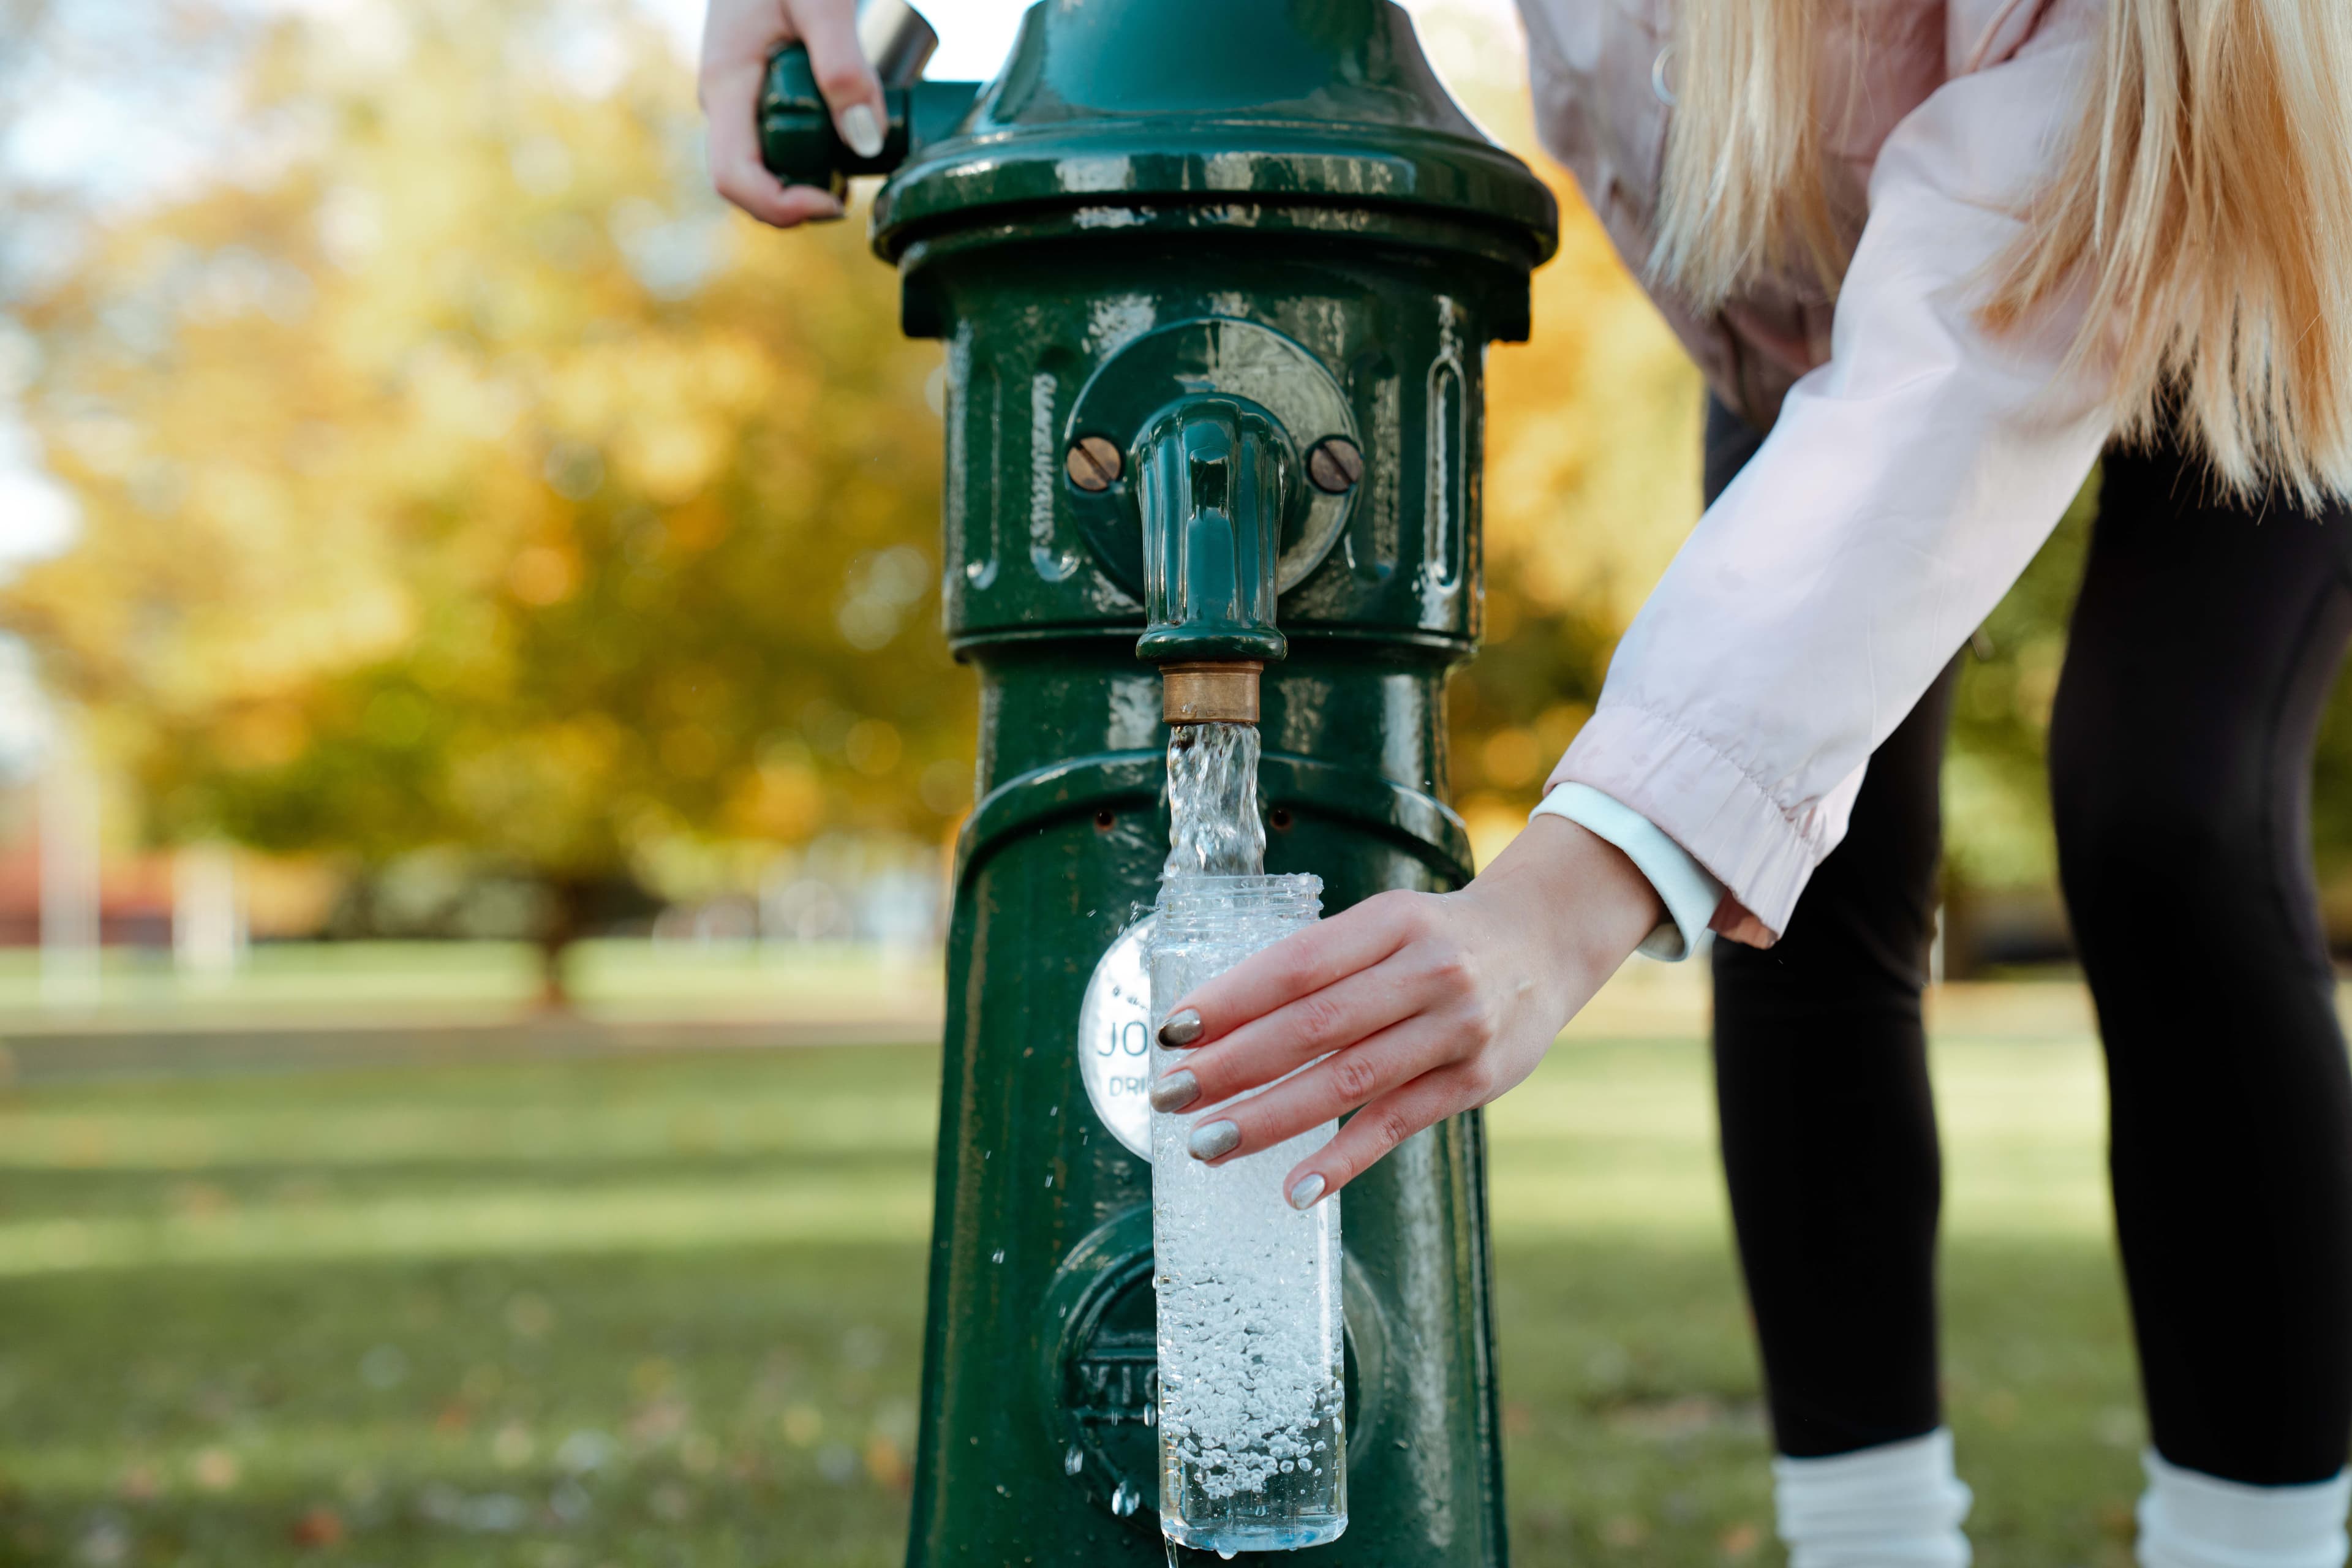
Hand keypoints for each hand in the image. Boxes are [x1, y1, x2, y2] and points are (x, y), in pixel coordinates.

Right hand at [699, 0, 882, 226]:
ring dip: (814, 172)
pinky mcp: (759, 87)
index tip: (836, 203)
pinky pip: (780, 135)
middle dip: (806, 194)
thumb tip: (865, 141)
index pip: (733, 178)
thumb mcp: (822, 3)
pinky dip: (815, 146)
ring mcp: (740, 96)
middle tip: (861, 176)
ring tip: (863, 151)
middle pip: (755, 180)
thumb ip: (842, 65)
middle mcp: (726, 100)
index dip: (782, 208)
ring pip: (769, 161)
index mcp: (726, 84)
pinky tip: (852, 130)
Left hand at [1151, 816, 1663, 1206]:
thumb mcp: (1383, 925)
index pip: (1296, 964)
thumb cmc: (1435, 938)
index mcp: (1389, 922)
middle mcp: (1425, 971)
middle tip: (1168, 1096)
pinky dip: (1344, 1159)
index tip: (1172, 1033)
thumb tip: (1217, 1026)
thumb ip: (1318, 968)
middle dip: (1232, 1065)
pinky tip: (1296, 1188)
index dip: (1230, 1000)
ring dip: (1271, 1118)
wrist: (1543, 942)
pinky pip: (1397, 1123)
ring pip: (1348, 1080)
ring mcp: (1454, 1029)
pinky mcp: (1474, 1081)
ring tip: (1207, 1145)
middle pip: (1314, 1025)